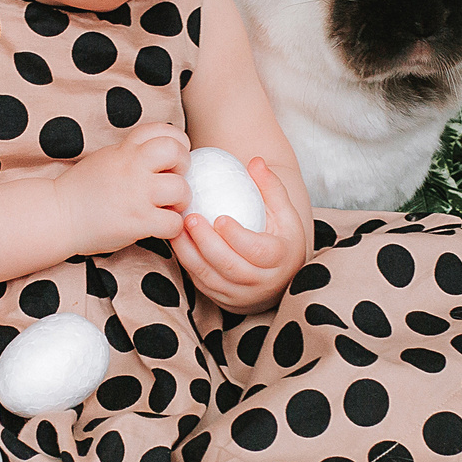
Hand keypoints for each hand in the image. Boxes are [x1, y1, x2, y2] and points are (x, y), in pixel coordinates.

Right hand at [51, 125, 189, 255]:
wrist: (58, 216)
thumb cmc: (82, 191)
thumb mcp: (107, 158)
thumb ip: (132, 153)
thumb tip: (163, 155)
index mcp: (125, 149)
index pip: (164, 130)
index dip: (177, 142)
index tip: (171, 158)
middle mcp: (132, 167)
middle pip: (177, 152)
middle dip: (183, 167)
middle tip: (173, 181)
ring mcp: (136, 194)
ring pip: (181, 189)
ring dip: (180, 201)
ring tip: (167, 207)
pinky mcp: (138, 221)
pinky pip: (173, 222)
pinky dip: (171, 227)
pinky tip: (159, 227)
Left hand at [173, 157, 308, 314]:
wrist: (279, 278)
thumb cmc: (281, 238)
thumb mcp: (284, 213)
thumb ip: (271, 188)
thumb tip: (255, 162)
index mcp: (280, 259)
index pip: (257, 251)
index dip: (238, 237)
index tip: (220, 218)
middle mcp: (261, 282)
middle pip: (230, 267)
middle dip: (207, 243)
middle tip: (190, 218)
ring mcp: (240, 295)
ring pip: (210, 278)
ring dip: (190, 253)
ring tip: (177, 228)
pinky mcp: (223, 300)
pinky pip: (200, 282)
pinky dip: (187, 263)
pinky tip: (177, 241)